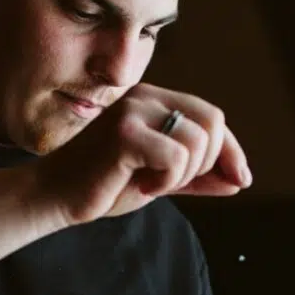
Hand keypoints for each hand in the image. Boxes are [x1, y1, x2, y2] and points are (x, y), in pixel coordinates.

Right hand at [35, 82, 252, 226]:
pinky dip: (167, 179)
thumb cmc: (102, 186)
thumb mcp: (159, 179)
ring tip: (152, 184)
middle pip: (212, 121)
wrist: (54, 197)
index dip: (231, 150)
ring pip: (196, 141)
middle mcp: (144, 97)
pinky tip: (142, 186)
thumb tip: (239, 180)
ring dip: (183, 175)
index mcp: (152, 100)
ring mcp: (132, 112)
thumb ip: (196, 176)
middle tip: (172, 182)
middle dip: (207, 162)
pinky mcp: (124, 134)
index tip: (240, 180)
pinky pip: (175, 156)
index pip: (211, 116)